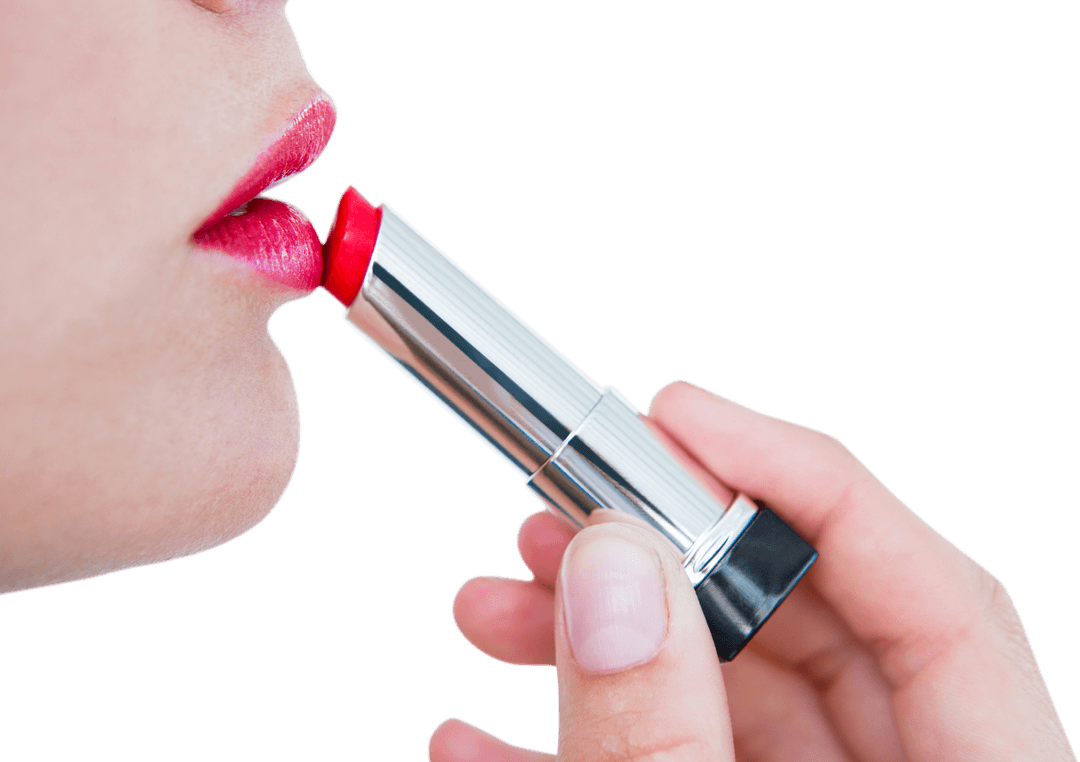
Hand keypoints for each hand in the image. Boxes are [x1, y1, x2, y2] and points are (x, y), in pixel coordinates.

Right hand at [429, 381, 1076, 760]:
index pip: (927, 583)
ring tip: (496, 609)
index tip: (679, 417)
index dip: (799, 475)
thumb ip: (664, 736)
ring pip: (730, 685)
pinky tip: (484, 730)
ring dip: (602, 639)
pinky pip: (685, 755)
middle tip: (560, 520)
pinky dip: (586, 734)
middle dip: (659, 558)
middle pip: (809, 619)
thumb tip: (610, 572)